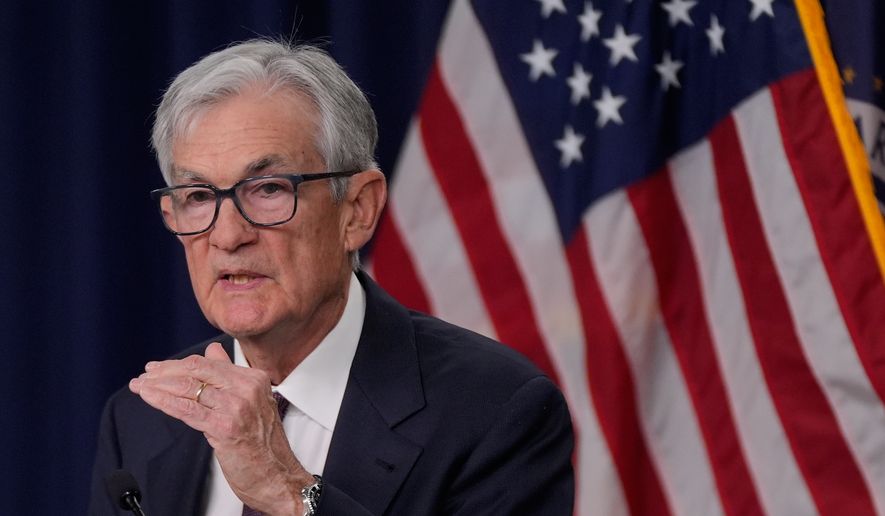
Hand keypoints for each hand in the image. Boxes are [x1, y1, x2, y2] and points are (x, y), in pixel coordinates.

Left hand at [129, 342, 313, 514]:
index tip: (159, 368)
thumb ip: (230, 375)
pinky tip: (149, 397)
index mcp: (254, 379)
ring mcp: (236, 407)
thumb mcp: (251, 402)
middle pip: (196, 370)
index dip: (178, 364)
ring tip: (140, 386)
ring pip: (188, 388)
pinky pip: (187, 409)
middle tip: (145, 376)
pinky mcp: (224, 427)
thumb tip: (213, 350)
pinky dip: (163, 401)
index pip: (207, 362)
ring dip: (158, 386)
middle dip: (164, 371)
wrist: (278, 476)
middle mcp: (247, 388)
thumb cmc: (264, 445)